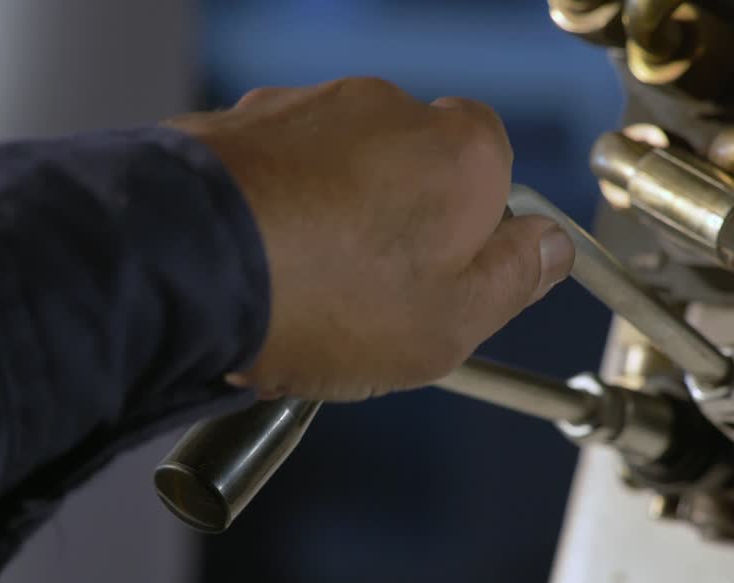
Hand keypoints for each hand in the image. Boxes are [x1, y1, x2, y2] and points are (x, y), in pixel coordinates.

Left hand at [167, 78, 573, 400]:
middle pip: (416, 165)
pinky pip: (278, 168)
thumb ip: (516, 278)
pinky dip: (275, 204)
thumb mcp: (452, 324)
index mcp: (462, 154)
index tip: (451, 279)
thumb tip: (549, 249)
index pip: (498, 171)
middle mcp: (389, 109)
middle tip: (371, 296)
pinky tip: (258, 262)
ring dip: (333, 213)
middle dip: (400, 220)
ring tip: (302, 287)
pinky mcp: (240, 119)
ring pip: (343, 165)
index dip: (476, 230)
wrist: (184, 265)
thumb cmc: (327, 299)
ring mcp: (309, 107)